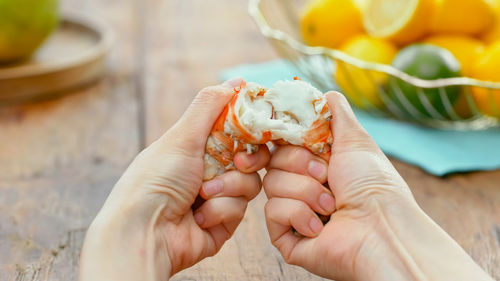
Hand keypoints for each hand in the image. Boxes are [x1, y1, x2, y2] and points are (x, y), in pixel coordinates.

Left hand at [79, 78, 269, 280]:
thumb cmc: (156, 179)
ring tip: (202, 194)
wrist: (144, 233)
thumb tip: (237, 81)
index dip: (250, 130)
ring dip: (227, 188)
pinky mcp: (222, 223)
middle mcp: (210, 170)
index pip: (237, 132)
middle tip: (237, 163)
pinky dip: (220, 210)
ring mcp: (217, 198)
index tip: (257, 128)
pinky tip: (198, 216)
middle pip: (251, 158)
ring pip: (250, 184)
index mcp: (198, 146)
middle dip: (247, 161)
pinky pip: (239, 210)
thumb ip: (209, 106)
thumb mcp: (182, 136)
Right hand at [263, 92, 493, 280]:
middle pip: (273, 162)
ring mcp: (293, 212)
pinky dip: (298, 214)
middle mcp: (302, 186)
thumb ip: (336, 112)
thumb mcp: (354, 138)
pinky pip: (272, 213)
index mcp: (314, 164)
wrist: (381, 227)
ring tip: (332, 205)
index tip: (281, 138)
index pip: (280, 145)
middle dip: (301, 166)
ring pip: (271, 186)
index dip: (278, 141)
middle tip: (327, 176)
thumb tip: (325, 93)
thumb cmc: (373, 183)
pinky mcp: (286, 236)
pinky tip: (320, 225)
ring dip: (305, 192)